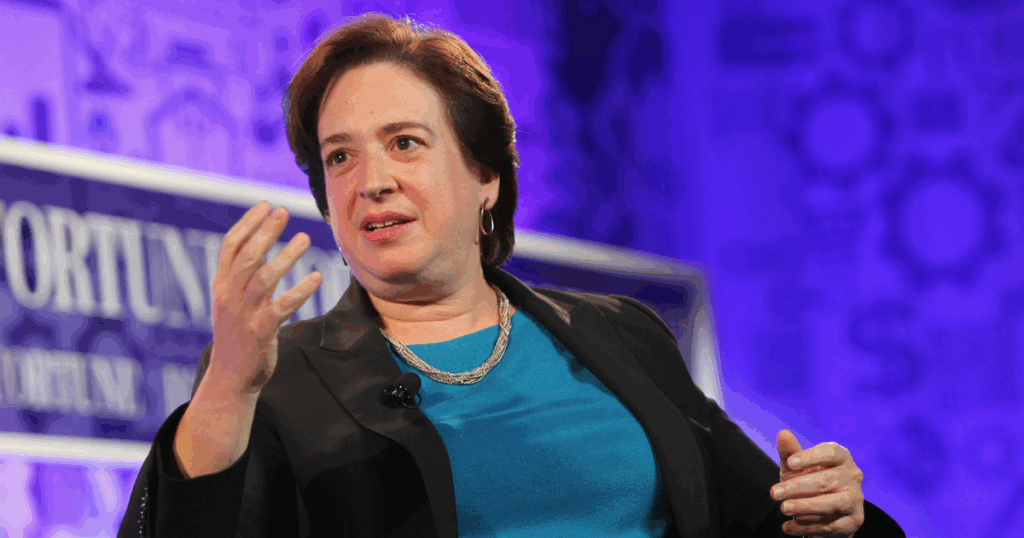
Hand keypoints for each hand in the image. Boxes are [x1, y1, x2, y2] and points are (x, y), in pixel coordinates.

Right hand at [208, 201, 321, 395]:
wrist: (231, 377)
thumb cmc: (237, 334)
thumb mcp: (234, 301)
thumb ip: (246, 275)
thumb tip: (262, 245)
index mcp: (221, 285)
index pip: (230, 246)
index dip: (248, 223)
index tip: (266, 205)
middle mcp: (229, 296)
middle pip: (247, 257)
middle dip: (265, 232)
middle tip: (284, 211)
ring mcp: (244, 314)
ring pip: (264, 278)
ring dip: (286, 256)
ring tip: (304, 238)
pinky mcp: (261, 331)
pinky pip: (282, 306)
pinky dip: (300, 291)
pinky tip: (316, 278)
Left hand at [771, 429, 864, 536]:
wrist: (824, 510)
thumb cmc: (808, 480)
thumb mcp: (796, 466)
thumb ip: (790, 452)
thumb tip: (782, 433)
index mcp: (841, 457)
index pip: (831, 452)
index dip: (811, 457)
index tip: (789, 463)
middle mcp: (853, 476)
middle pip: (826, 480)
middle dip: (797, 487)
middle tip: (774, 493)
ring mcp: (856, 499)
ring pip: (832, 504)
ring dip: (805, 506)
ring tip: (783, 508)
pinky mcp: (854, 521)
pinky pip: (832, 526)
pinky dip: (809, 527)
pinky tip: (788, 526)